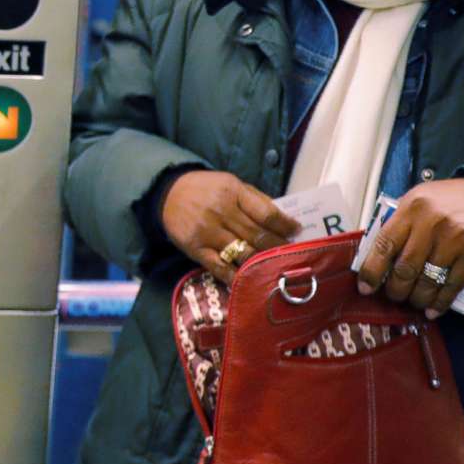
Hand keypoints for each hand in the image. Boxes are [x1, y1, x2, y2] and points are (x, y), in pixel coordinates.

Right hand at [159, 170, 300, 282]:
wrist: (166, 193)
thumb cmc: (205, 188)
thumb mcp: (231, 183)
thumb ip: (255, 200)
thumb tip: (282, 219)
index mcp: (233, 193)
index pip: (266, 213)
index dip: (285, 225)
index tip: (297, 231)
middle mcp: (221, 213)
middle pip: (257, 235)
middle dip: (279, 246)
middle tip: (292, 252)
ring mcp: (208, 233)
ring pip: (243, 253)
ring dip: (263, 262)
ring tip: (277, 266)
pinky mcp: (196, 249)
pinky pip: (220, 267)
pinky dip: (236, 276)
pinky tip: (250, 280)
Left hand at [355, 177, 463, 314]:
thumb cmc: (447, 201)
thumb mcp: (416, 202)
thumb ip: (398, 226)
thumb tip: (375, 259)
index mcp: (411, 209)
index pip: (384, 245)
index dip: (372, 271)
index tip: (365, 288)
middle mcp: (432, 223)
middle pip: (405, 269)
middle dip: (395, 290)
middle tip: (394, 296)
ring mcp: (455, 239)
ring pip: (427, 281)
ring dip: (417, 299)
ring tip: (413, 302)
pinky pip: (452, 286)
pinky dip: (440, 302)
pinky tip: (432, 310)